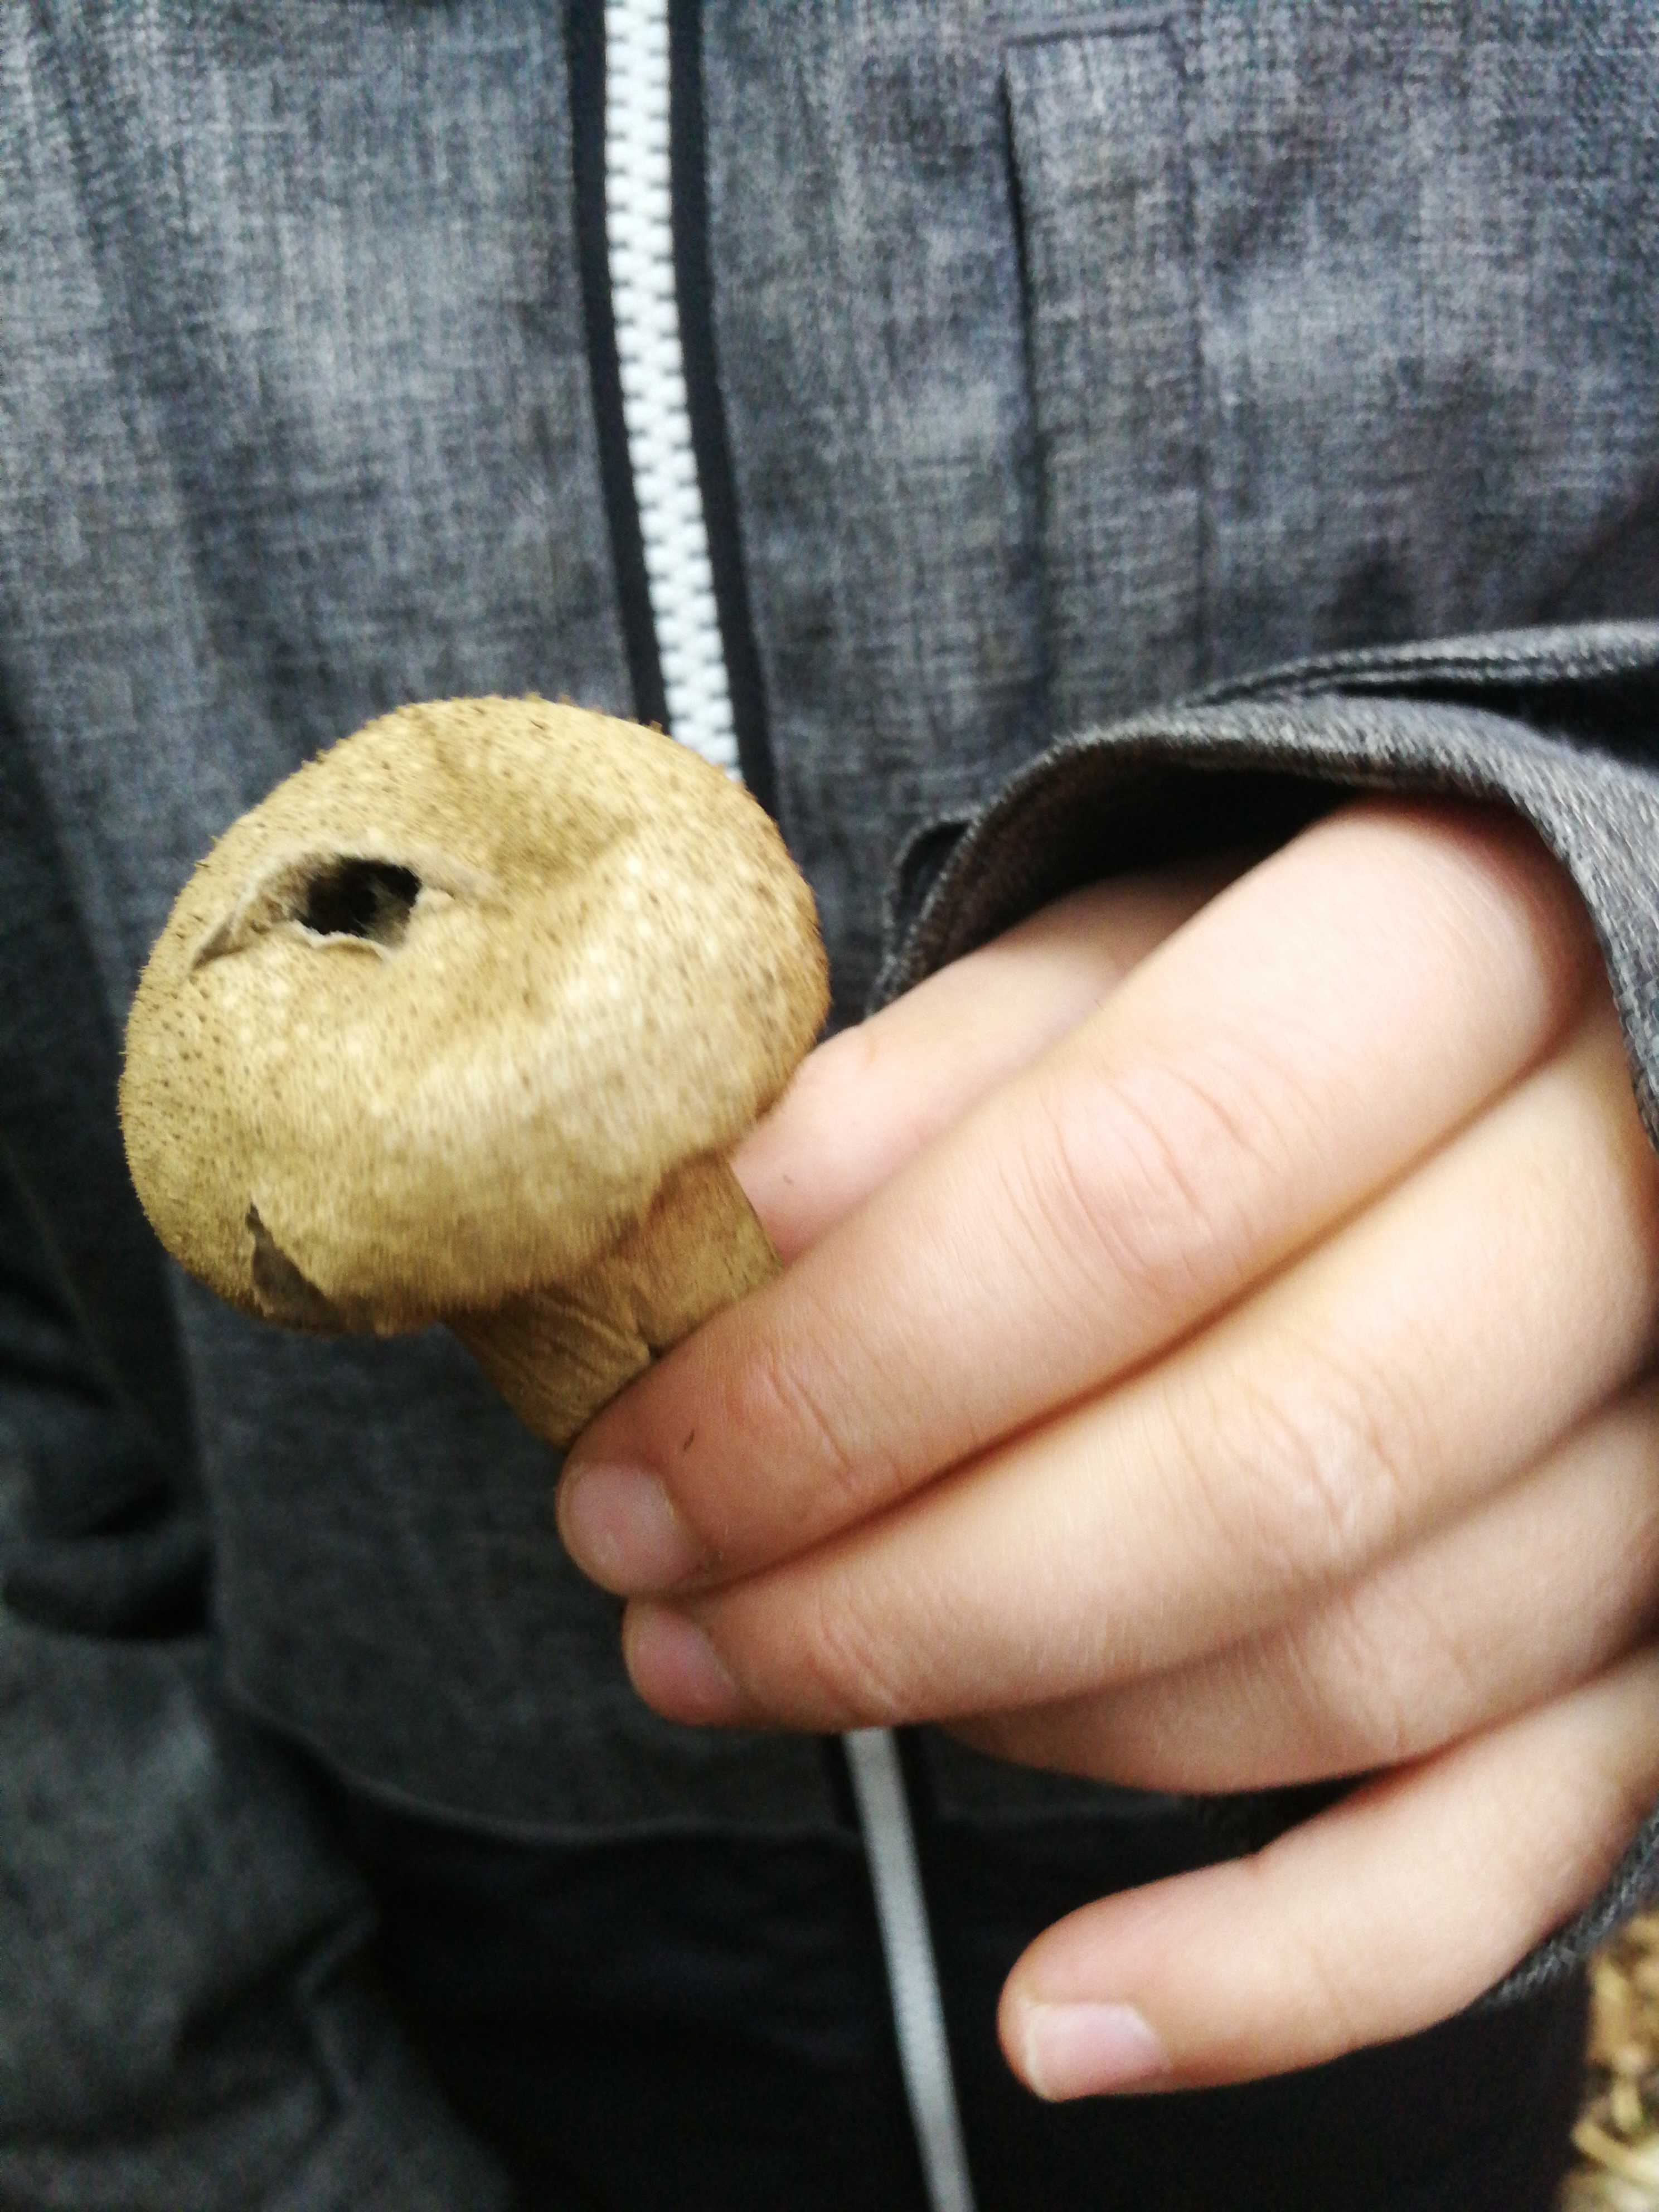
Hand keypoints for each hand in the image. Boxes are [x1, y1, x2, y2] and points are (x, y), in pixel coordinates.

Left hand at [556, 800, 1658, 2097]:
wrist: (1527, 1036)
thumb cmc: (1281, 980)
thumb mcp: (1113, 951)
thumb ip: (934, 1085)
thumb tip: (726, 1240)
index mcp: (1468, 950)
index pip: (1141, 1184)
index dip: (855, 1359)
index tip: (634, 1461)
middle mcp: (1631, 1199)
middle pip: (1260, 1461)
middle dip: (903, 1579)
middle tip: (667, 1607)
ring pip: (1354, 1665)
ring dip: (1018, 1718)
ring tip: (783, 1678)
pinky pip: (1515, 1847)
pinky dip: (1284, 1970)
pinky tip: (1057, 2020)